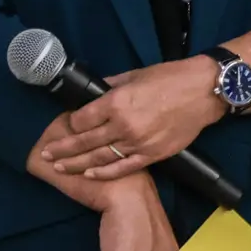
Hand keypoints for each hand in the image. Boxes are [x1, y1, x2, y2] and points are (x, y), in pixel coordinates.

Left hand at [39, 56, 224, 179]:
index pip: (82, 119)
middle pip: (84, 141)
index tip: (66, 124)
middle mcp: (123, 125)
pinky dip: (104, 173)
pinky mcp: (152, 154)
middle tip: (46, 153)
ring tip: (60, 168)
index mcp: (117, 102)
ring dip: (77, 164)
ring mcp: (138, 142)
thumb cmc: (171, 78)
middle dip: (62, 148)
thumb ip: (111, 87)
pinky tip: (89, 175)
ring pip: (100, 157)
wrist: (204, 91)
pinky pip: (122, 167)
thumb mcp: (135, 75)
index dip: (71, 122)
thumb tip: (94, 93)